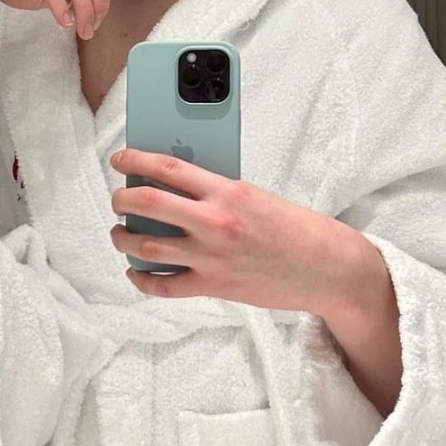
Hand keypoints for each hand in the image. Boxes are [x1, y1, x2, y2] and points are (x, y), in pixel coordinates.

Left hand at [109, 148, 361, 311]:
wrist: (327, 268)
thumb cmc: (294, 228)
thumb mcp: (253, 194)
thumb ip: (214, 190)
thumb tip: (172, 184)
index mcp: (226, 191)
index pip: (167, 168)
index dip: (135, 160)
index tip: (120, 158)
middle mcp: (214, 222)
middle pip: (147, 205)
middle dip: (122, 199)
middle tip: (118, 198)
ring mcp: (211, 257)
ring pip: (146, 246)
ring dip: (123, 238)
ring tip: (121, 232)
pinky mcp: (214, 286)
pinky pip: (164, 285)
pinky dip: (142, 279)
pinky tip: (135, 271)